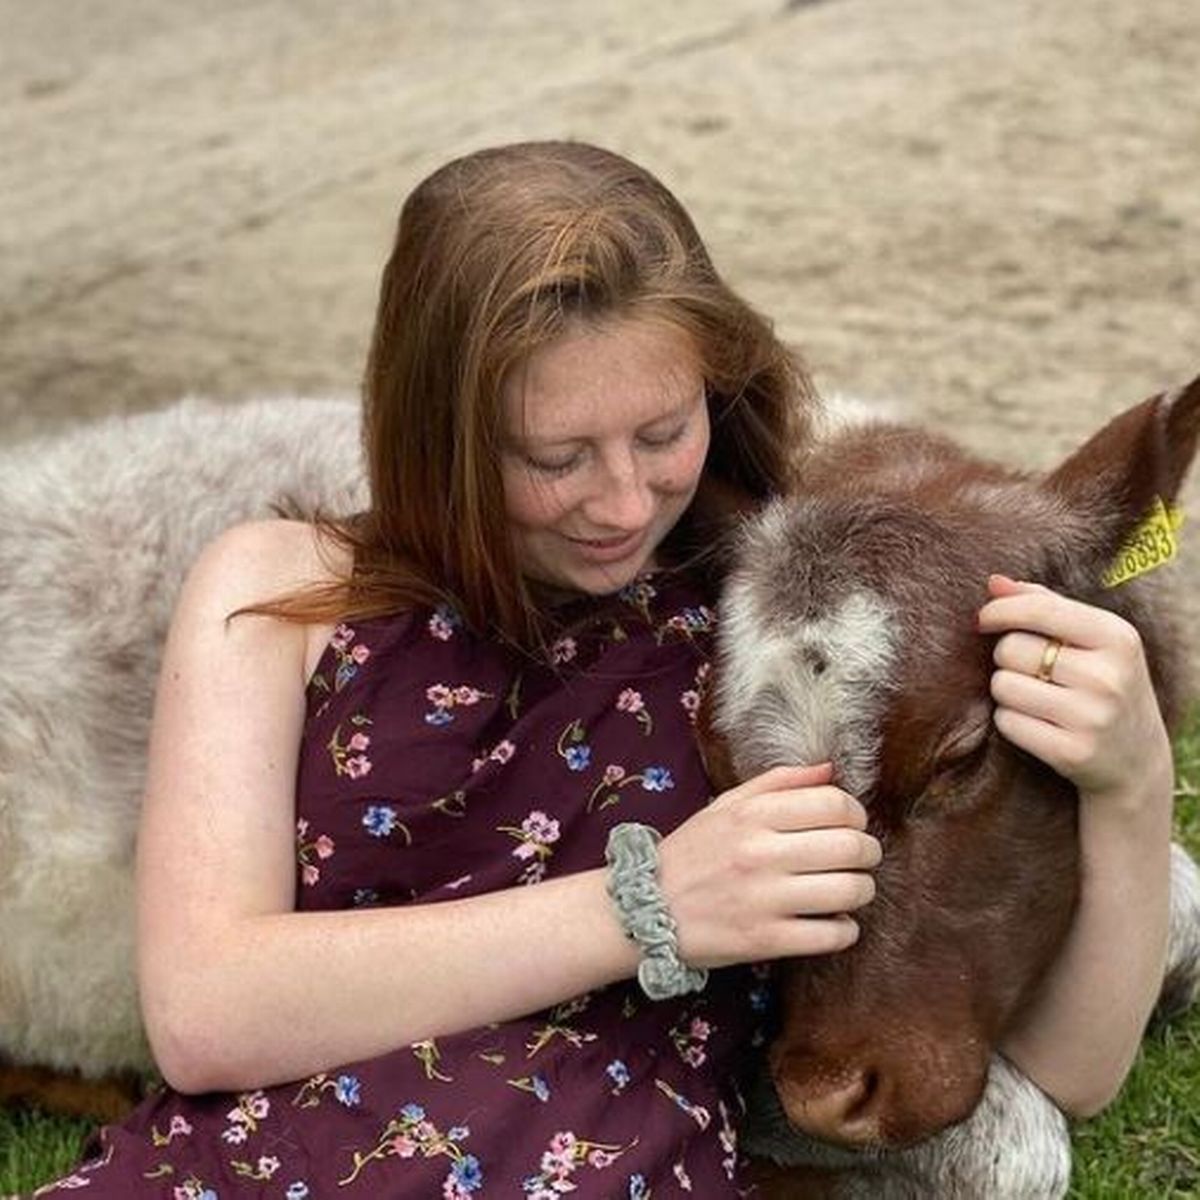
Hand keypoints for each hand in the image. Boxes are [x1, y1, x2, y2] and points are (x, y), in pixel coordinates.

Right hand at [657, 763, 880, 968]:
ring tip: (849, 890)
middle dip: (868, 852)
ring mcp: (763, 899)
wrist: (644, 909)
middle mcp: (760, 853)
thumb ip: (778, 782)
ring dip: (862, 890)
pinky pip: (833, 935)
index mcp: (752, 815)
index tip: (851, 825)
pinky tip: (833, 922)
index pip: (834, 803)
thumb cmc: (691, 854)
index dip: (855, 814)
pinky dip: (845, 929)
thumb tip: (829, 768)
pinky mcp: (764, 940)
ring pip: (850, 891)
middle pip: (851, 846)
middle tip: (860, 858)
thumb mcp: (726, 806)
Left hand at [977, 575, 1173, 807]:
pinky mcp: (1072, 752)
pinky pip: (1007, 722)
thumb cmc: (1102, 682)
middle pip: (1011, 649)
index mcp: (1117, 637)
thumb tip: (994, 582)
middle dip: (1006, 657)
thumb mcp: (1093, 638)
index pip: (1039, 609)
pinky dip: (1010, 720)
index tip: (983, 619)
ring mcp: (1092, 717)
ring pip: (1003, 686)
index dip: (999, 611)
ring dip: (1006, 690)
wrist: (1137, 758)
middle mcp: (1108, 676)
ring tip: (1035, 697)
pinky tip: (1036, 723)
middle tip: (1029, 670)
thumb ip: (1044, 603)